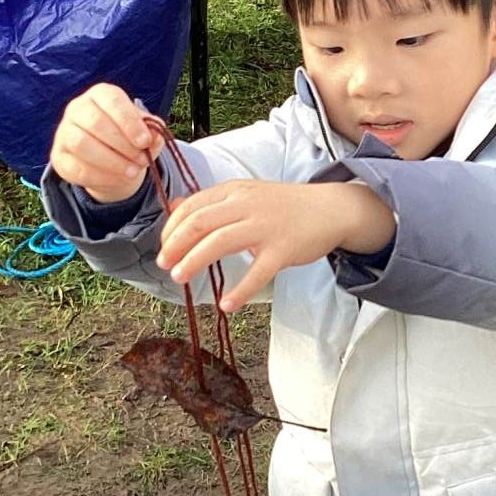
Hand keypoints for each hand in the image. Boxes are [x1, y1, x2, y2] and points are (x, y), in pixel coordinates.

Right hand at [49, 83, 155, 203]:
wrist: (111, 160)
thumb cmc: (129, 138)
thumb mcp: (146, 132)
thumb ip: (153, 131)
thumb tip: (155, 137)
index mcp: (101, 95)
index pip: (112, 100)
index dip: (129, 122)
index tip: (145, 141)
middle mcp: (78, 108)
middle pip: (95, 122)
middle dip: (122, 145)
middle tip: (141, 160)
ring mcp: (64, 132)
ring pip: (81, 144)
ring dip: (111, 161)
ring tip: (132, 172)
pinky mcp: (59, 157)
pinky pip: (76, 167)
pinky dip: (101, 176)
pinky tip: (118, 179)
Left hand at [157, 179, 394, 311]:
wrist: (331, 209)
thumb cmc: (285, 206)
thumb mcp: (246, 194)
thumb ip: (213, 202)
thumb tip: (175, 208)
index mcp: (235, 191)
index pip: (192, 207)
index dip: (171, 229)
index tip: (165, 249)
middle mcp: (247, 204)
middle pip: (200, 223)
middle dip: (175, 245)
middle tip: (166, 266)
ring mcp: (265, 226)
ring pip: (220, 242)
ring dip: (194, 262)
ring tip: (181, 279)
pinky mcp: (283, 249)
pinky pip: (257, 273)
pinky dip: (239, 291)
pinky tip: (226, 304)